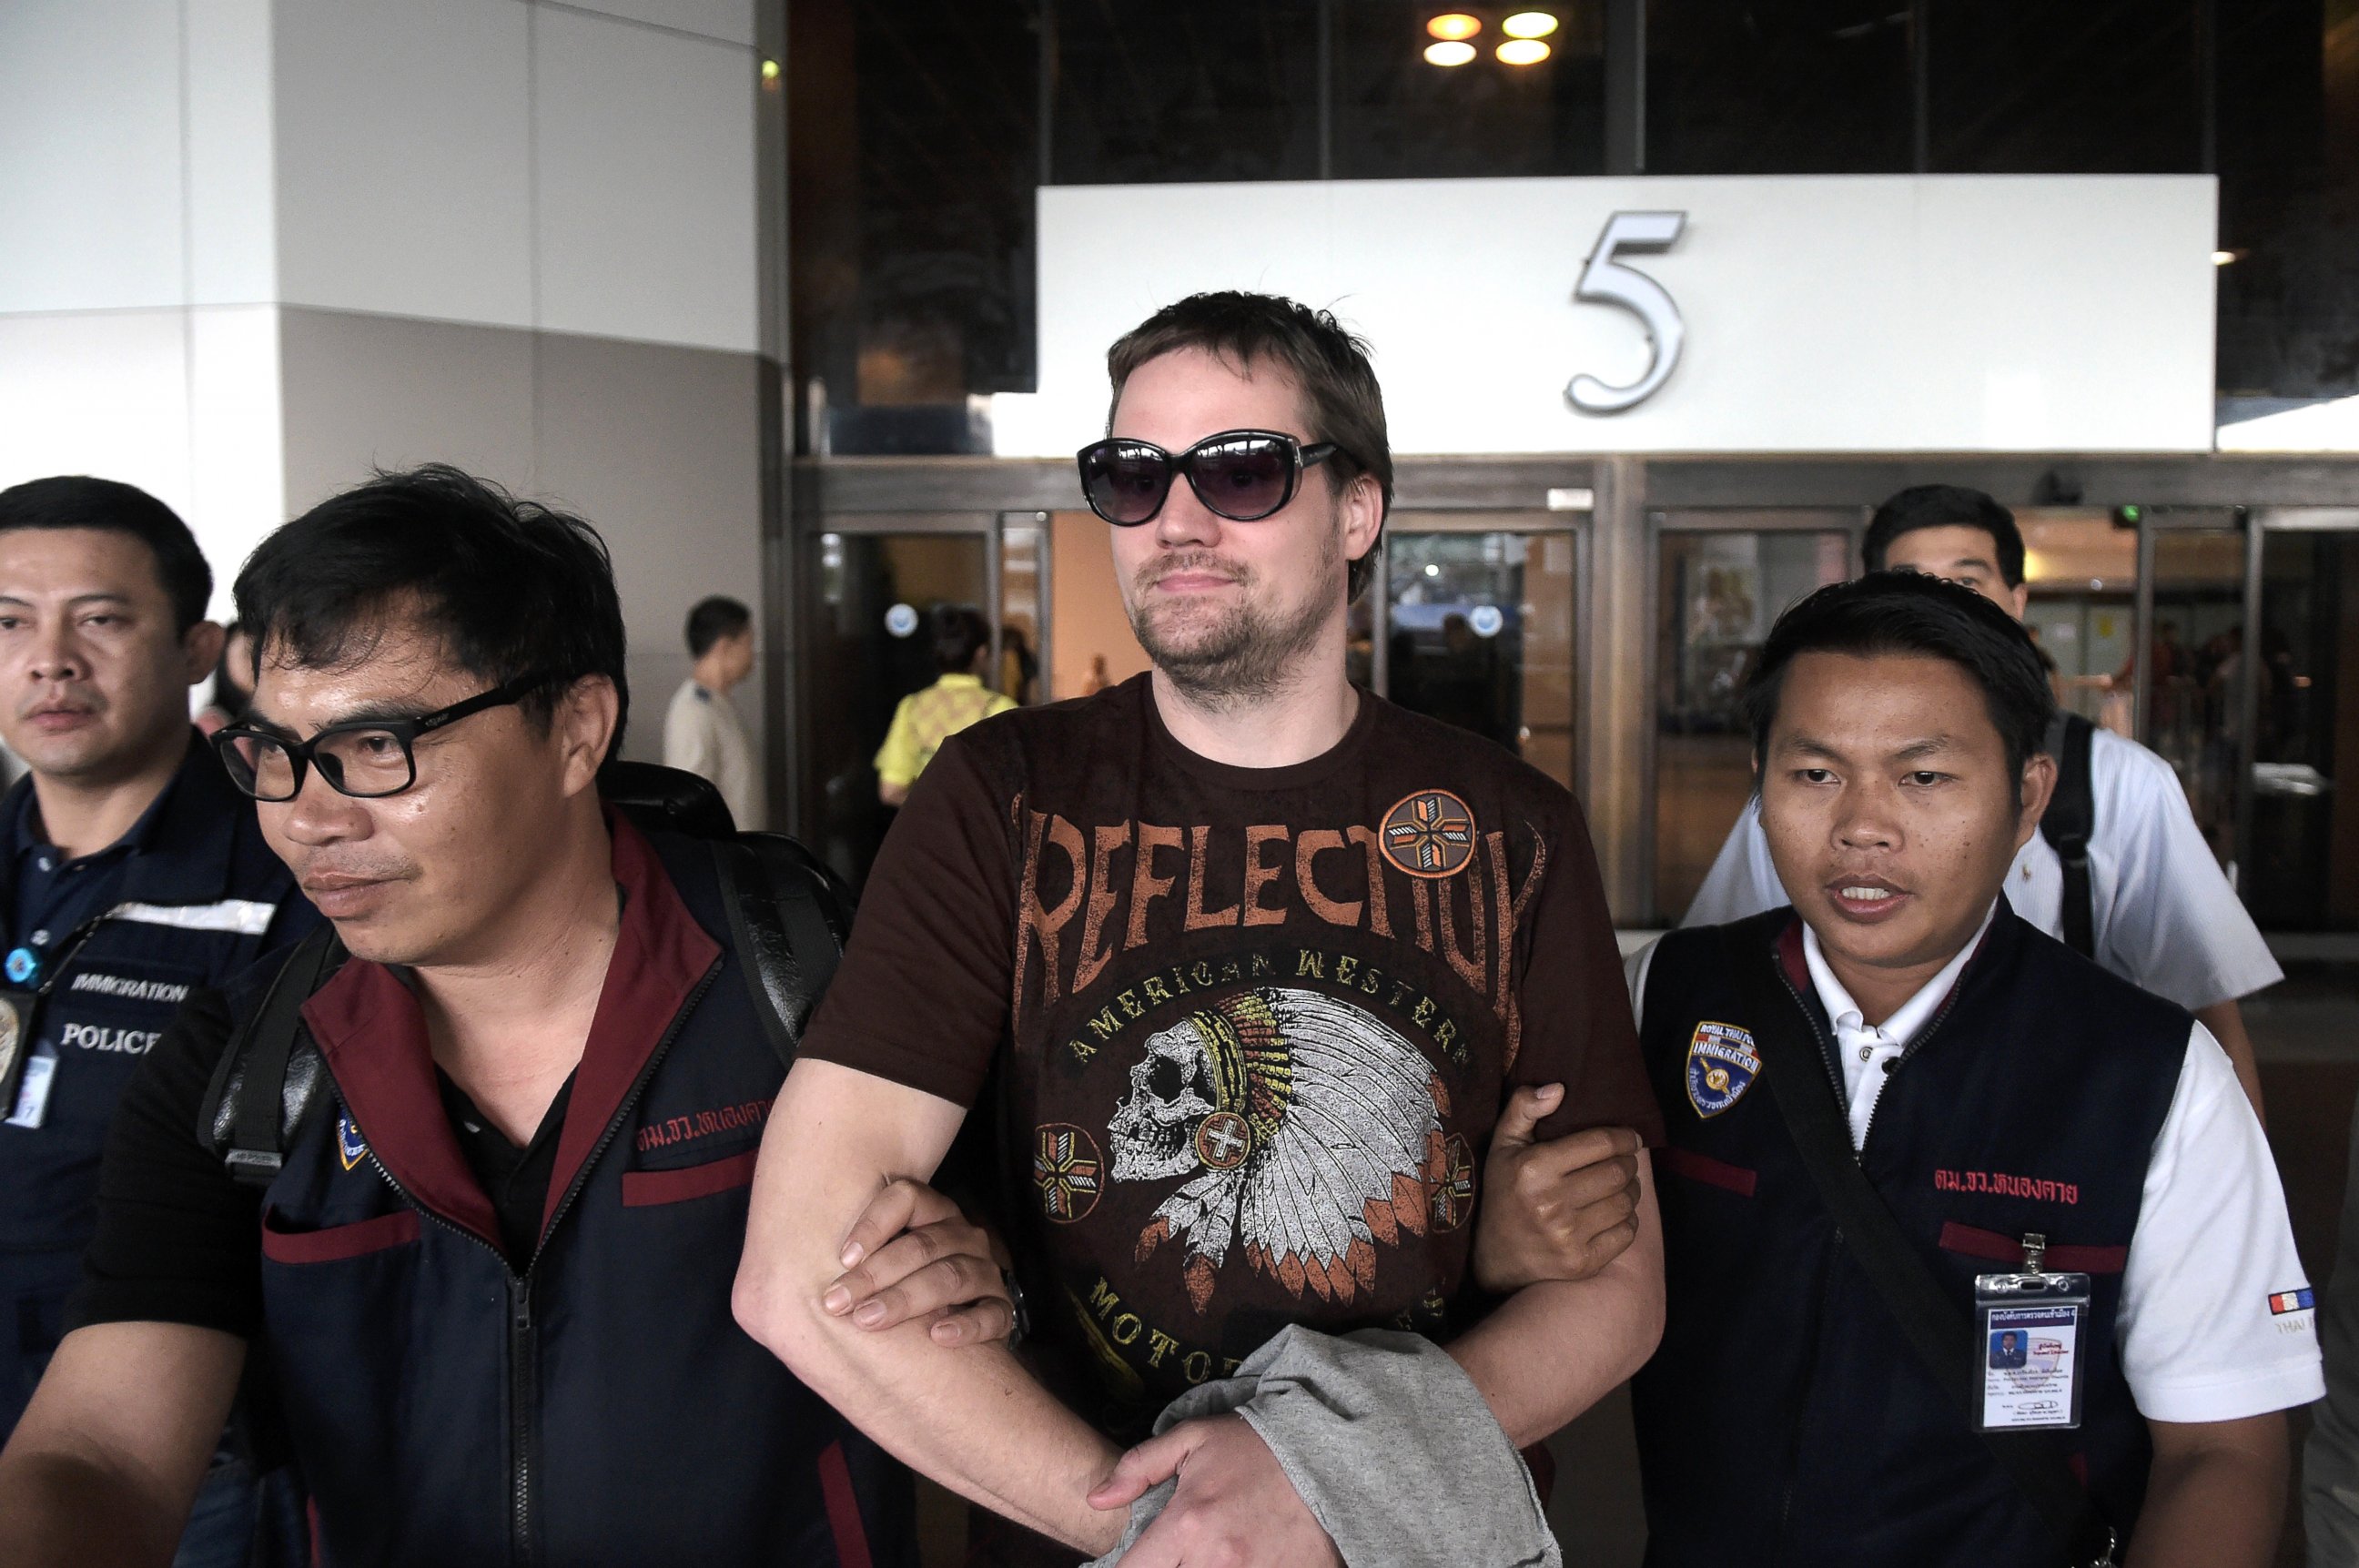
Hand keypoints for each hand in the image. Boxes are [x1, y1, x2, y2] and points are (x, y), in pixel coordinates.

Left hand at [819, 1177, 1016, 1346]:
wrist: (944, 1324)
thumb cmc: (896, 1285)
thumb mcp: (876, 1260)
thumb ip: (850, 1256)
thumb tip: (783, 1264)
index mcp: (933, 1211)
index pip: (907, 1197)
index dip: (874, 1223)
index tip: (841, 1258)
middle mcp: (962, 1235)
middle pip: (923, 1244)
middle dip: (875, 1275)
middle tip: (837, 1302)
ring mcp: (984, 1271)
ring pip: (952, 1276)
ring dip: (907, 1299)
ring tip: (869, 1320)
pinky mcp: (1000, 1309)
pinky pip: (992, 1314)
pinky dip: (967, 1325)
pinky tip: (938, 1337)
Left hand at [1088, 1415, 1341, 1567]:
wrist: (1328, 1454)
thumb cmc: (1254, 1446)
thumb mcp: (1192, 1439)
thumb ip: (1139, 1467)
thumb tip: (1097, 1499)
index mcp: (1187, 1524)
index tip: (1134, 1563)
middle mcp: (1216, 1561)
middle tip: (1175, 1556)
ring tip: (1205, 1558)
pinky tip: (1241, 1563)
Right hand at [1473, 1086, 1643, 1293]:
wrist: (1496, 1259)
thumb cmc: (1504, 1194)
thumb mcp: (1503, 1146)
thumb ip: (1524, 1108)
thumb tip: (1559, 1088)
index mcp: (1534, 1168)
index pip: (1600, 1143)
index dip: (1623, 1137)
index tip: (1629, 1137)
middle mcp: (1551, 1203)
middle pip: (1618, 1172)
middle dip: (1629, 1163)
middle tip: (1625, 1162)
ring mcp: (1568, 1236)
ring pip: (1625, 1202)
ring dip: (1631, 1191)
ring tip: (1621, 1186)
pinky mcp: (1582, 1262)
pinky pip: (1626, 1233)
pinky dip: (1628, 1220)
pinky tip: (1615, 1214)